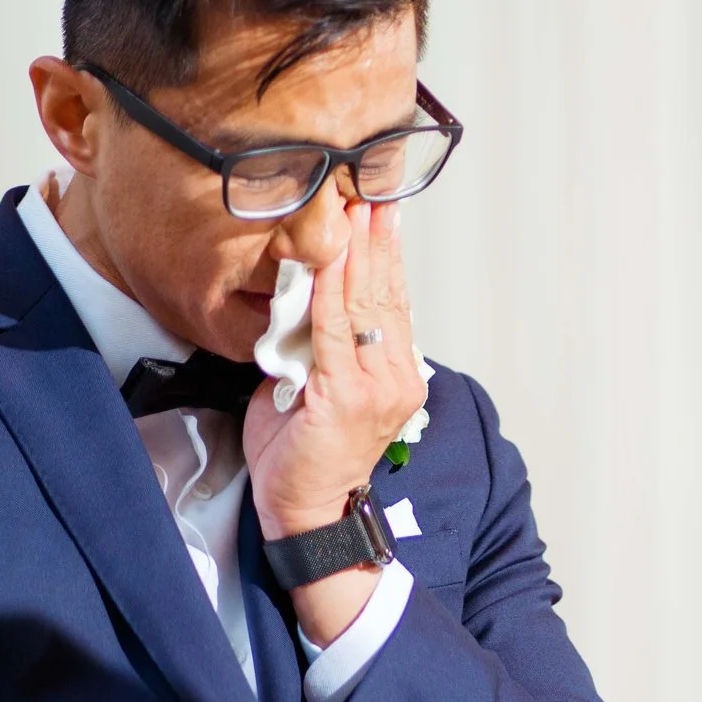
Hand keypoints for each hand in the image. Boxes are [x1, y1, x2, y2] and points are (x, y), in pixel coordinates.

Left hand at [246, 199, 426, 539]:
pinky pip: (333, 329)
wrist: (304, 512)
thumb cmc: (303, 456)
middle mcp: (397, 377)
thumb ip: (321, 346)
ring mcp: (377, 386)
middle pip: (385, 293)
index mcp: (398, 375)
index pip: (394, 302)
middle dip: (373, 238)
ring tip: (348, 208)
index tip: (380, 211)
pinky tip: (325, 257)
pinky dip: (327, 288)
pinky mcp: (346, 394)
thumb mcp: (318, 389)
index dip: (387, 254)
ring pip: (363, 305)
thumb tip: (305, 301)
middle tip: (366, 189)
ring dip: (353, 251)